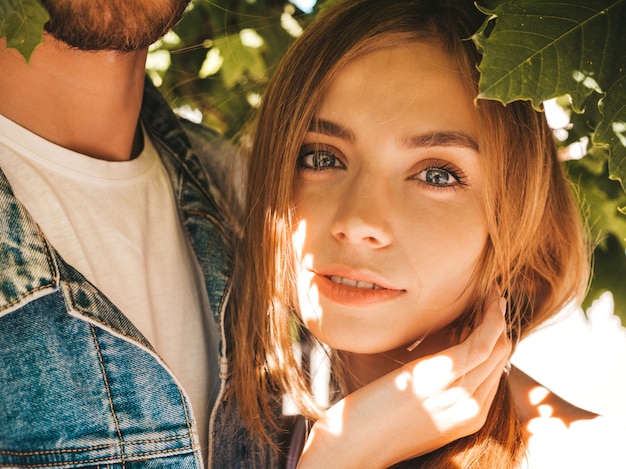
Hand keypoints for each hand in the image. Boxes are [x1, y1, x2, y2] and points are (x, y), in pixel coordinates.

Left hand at [297, 290, 509, 468]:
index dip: (494, 340)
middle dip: (499, 323)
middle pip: (501, 358)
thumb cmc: (373, 422)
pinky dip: (488, 317)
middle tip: (491, 297)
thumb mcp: (415, 404)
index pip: (495, 372)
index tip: (486, 316)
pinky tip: (484, 300)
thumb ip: (433, 383)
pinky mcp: (444, 374)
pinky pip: (482, 341)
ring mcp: (461, 393)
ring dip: (497, 314)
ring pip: (497, 347)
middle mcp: (472, 408)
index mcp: (468, 417)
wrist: (355, 444)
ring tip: (489, 292)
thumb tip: (437, 347)